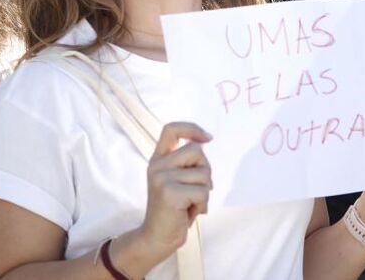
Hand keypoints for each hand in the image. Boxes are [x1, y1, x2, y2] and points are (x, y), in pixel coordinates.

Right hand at [138, 122, 212, 258]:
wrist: (156, 237)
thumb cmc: (173, 210)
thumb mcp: (176, 180)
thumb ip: (185, 162)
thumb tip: (205, 140)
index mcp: (158, 159)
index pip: (171, 129)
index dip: (191, 128)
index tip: (207, 138)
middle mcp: (157, 165)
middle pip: (196, 150)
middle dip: (205, 170)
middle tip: (196, 189)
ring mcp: (162, 178)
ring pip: (204, 173)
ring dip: (205, 191)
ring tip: (190, 203)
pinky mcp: (169, 192)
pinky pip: (203, 191)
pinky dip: (202, 204)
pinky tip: (189, 212)